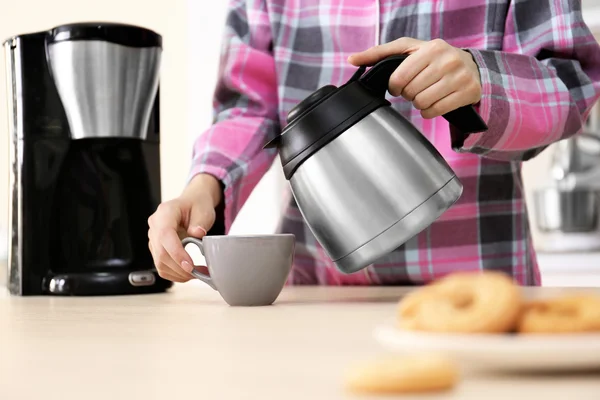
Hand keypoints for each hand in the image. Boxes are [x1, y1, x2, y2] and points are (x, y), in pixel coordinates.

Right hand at [147, 174, 220, 282]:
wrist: (191, 205)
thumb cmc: (197, 206)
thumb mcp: (203, 210)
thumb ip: (200, 222)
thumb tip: (197, 233)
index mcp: (165, 213)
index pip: (165, 235)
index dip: (176, 253)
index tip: (190, 265)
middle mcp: (155, 226)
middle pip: (161, 253)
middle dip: (179, 267)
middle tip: (198, 273)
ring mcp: (153, 238)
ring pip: (159, 262)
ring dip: (178, 273)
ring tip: (197, 274)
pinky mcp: (156, 249)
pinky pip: (161, 266)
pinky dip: (175, 274)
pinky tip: (188, 274)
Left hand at [348, 38, 480, 118]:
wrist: (471, 67)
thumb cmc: (432, 59)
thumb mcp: (408, 50)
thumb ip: (378, 54)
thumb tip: (351, 59)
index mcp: (431, 48)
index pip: (399, 77)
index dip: (394, 86)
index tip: (398, 85)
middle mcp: (448, 60)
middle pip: (410, 92)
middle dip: (408, 94)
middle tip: (415, 88)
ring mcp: (459, 77)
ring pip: (422, 103)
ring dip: (419, 103)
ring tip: (425, 94)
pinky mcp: (468, 92)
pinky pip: (436, 111)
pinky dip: (430, 111)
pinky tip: (434, 102)